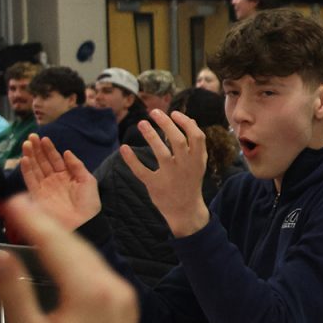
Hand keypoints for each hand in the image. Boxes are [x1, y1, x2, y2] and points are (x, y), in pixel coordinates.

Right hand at [0, 196, 137, 322]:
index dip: (33, 220)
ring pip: (89, 258)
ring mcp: (125, 299)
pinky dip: (75, 259)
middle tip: (18, 204)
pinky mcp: (126, 310)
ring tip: (33, 223)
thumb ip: (14, 295)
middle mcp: (116, 289)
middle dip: (47, 224)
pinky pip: (98, 273)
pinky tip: (59, 256)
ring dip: (61, 241)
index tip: (12, 199)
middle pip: (77, 246)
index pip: (58, 244)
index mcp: (93, 292)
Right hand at [19, 135, 100, 230]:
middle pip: (43, 161)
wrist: (83, 223)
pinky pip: (30, 180)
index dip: (49, 149)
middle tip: (31, 137)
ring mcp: (45, 187)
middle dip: (37, 149)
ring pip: (35, 168)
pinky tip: (24, 159)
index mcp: (67, 176)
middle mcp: (54, 180)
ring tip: (26, 144)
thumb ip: (77, 166)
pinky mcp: (37, 196)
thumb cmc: (89, 204)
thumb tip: (66, 151)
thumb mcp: (88, 181)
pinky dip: (26, 170)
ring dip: (30, 156)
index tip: (44, 138)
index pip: (56, 159)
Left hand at [120, 110, 209, 237]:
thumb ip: (195, 143)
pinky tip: (124, 148)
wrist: (186, 211)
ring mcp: (170, 176)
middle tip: (154, 112)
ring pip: (161, 153)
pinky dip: (131, 159)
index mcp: (198, 160)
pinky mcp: (155, 186)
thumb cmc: (190, 182)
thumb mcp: (198, 163)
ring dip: (151, 136)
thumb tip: (192, 119)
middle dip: (166, 123)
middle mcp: (185, 167)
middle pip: (177, 140)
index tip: (174, 113)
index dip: (185, 122)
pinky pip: (142, 171)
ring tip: (141, 123)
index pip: (197, 136)